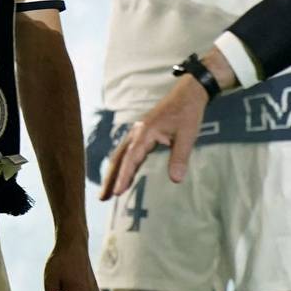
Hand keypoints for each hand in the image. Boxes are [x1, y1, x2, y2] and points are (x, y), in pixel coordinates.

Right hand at [99, 75, 209, 199]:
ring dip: (113, 173)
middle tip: (102, 198)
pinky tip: (122, 175)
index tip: (117, 192)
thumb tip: (175, 180)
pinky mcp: (142, 133)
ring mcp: (137, 132)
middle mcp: (137, 132)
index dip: (123, 176)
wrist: (188, 93)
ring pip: (120, 155)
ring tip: (107, 192)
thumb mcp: (187, 135)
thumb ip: (179, 157)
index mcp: (145, 132)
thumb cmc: (188, 113)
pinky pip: (127, 151)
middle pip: (118, 158)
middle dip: (109, 178)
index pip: (131, 158)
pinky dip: (122, 165)